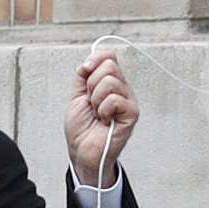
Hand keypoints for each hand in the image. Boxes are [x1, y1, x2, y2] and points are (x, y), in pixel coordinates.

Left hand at [67, 48, 139, 188]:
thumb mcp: (77, 97)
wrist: (82, 151)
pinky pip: (115, 99)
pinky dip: (103, 110)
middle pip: (109, 65)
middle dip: (91, 84)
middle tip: (91, 102)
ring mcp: (128, 100)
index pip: (109, 56)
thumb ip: (82, 77)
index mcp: (109, 83)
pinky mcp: (132, 113)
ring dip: (96, 100)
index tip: (85, 70)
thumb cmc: (82, 129)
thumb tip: (88, 62)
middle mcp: (121, 89)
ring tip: (97, 113)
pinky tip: (105, 120)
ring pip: (110, 81)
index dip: (96, 59)